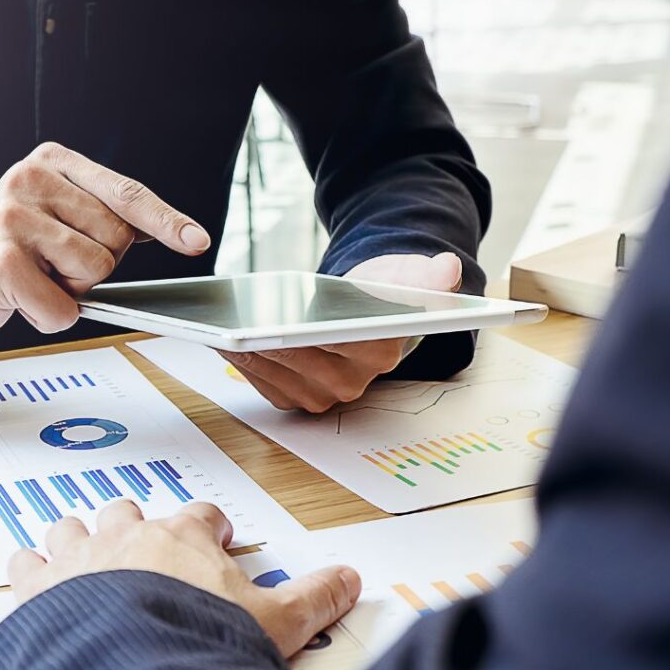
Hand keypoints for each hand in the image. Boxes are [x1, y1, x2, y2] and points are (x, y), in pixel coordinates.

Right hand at [0, 142, 210, 336]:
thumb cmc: (6, 249)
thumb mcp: (54, 216)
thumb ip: (100, 216)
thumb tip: (165, 232)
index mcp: (51, 163)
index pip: (126, 193)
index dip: (166, 221)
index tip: (196, 241)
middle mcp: (31, 180)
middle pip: (117, 240)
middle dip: (96, 266)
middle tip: (53, 264)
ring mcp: (13, 218)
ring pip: (94, 272)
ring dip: (70, 292)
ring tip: (35, 279)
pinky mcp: (2, 261)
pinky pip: (63, 307)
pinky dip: (48, 315)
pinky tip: (19, 298)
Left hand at [9, 500, 360, 657]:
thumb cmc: (204, 642)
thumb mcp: (278, 623)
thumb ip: (315, 598)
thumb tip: (351, 579)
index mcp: (184, 539)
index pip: (201, 516)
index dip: (210, 526)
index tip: (217, 536)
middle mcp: (128, 538)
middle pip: (127, 512)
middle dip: (134, 526)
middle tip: (143, 547)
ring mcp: (79, 561)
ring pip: (71, 529)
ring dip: (76, 541)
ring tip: (80, 558)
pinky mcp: (38, 592)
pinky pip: (23, 565)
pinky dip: (28, 574)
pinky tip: (31, 585)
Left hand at [219, 252, 462, 412]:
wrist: (364, 313)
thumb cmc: (380, 292)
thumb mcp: (403, 274)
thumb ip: (424, 276)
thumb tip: (449, 269)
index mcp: (381, 351)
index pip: (340, 341)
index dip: (307, 333)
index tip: (280, 325)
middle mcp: (352, 382)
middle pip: (299, 358)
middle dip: (267, 339)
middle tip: (235, 321)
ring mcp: (322, 396)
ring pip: (275, 371)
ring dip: (245, 350)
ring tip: (220, 326)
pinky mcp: (295, 400)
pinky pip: (261, 382)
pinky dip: (240, 361)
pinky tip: (223, 339)